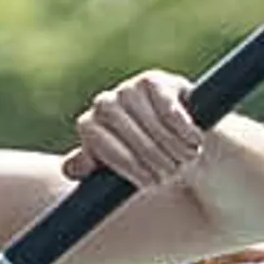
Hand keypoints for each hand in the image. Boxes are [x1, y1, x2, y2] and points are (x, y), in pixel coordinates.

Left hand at [65, 68, 208, 195]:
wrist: (181, 143)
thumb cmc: (146, 163)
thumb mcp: (119, 173)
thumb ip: (93, 170)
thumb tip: (69, 169)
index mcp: (90, 126)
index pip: (96, 139)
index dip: (124, 162)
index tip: (147, 183)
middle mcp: (104, 103)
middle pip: (124, 129)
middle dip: (150, 155)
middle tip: (170, 175)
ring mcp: (128, 89)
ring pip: (148, 119)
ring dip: (171, 145)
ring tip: (184, 162)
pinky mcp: (154, 80)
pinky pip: (167, 107)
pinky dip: (183, 127)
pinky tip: (194, 141)